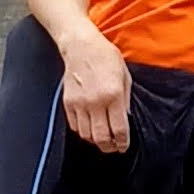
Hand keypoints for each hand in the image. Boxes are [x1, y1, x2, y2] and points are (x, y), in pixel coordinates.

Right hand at [58, 30, 132, 153]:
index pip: (119, 129)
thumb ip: (126, 100)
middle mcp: (95, 101)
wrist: (81, 46)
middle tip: (113, 147)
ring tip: (102, 138)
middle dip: (109, 147)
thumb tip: (126, 119)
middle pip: (101, 137)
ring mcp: (79, 103)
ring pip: (86, 135)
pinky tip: (90, 127)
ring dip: (95, 140)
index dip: (122, 142)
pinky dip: (83, 131)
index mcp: (113, 94)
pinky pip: (75, 126)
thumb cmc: (105, 57)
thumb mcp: (125, 76)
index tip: (124, 146)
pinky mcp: (68, 102)